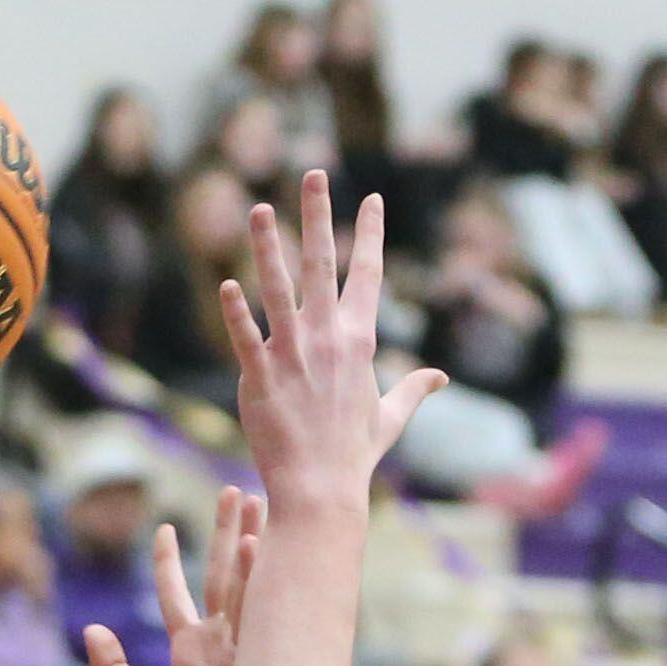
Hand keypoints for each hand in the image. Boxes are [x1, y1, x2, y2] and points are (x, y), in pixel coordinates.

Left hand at [84, 487, 265, 665]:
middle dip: (227, 532)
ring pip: (246, 582)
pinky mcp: (264, 656)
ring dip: (250, 541)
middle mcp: (221, 643)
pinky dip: (258, 576)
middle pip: (222, 575)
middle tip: (236, 491)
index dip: (169, 561)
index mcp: (191, 651)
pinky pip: (260, 607)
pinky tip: (257, 545)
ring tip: (258, 502)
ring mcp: (246, 646)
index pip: (176, 595)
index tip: (165, 528)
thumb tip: (90, 628)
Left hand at [219, 173, 443, 513]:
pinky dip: (236, 312)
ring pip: (277, 289)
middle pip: (322, 264)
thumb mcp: (389, 419)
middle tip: (312, 174)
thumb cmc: (354, 457)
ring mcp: (292, 355)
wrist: (321, 490)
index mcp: (359, 342)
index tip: (371, 198)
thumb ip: (412, 391)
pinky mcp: (259, 377)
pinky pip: (245, 336)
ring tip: (258, 210)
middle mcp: (327, 339)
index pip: (368, 275)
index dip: (369, 234)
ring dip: (267, 247)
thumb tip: (440, 378)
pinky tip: (226, 285)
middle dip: (318, 215)